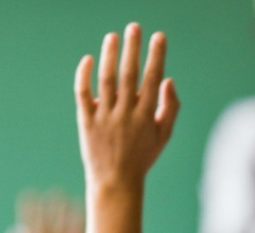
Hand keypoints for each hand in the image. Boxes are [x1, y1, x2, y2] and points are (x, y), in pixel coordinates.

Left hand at [75, 24, 180, 190]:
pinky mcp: (87, 121)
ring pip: (106, 80)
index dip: (157, 56)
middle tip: (134, 27)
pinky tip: (88, 58)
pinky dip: (84, 75)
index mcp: (147, 116)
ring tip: (113, 36)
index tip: (159, 37)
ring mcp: (105, 117)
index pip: (153, 79)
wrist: (116, 183)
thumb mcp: (164, 136)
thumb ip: (170, 108)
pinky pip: (83, 94)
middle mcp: (126, 114)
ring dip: (110, 56)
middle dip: (133, 48)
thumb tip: (168, 80)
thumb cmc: (143, 157)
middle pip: (129, 74)